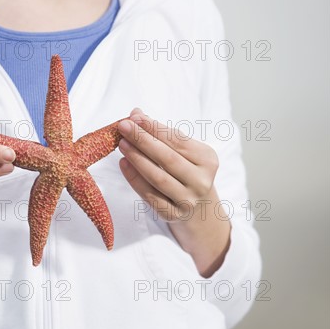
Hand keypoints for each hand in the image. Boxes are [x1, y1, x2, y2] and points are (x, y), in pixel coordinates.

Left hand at [117, 108, 229, 276]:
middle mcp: (201, 180)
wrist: (200, 212)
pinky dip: (134, 179)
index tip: (136, 116)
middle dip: (143, 139)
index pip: (178, 140)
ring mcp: (188, 200)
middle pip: (168, 157)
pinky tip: (123, 164)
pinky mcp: (172, 215)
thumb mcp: (183, 153)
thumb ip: (161, 134)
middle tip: (124, 126)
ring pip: (158, 177)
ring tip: (122, 143)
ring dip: (137, 158)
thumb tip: (136, 114)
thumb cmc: (186, 173)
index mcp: (207, 159)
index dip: (155, 127)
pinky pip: (150, 195)